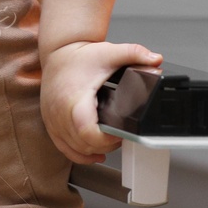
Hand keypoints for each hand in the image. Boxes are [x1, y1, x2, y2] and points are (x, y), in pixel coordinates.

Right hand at [40, 40, 162, 164]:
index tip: (120, 132)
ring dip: (94, 150)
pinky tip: (94, 154)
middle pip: (83, 143)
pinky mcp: (51, 125)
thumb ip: (135, 53)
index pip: (87, 130)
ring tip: (111, 140)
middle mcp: (61, 113)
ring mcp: (54, 121)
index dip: (106, 138)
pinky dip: (81, 155)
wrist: (59, 53)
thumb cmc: (80, 56)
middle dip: (106, 144)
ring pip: (75, 150)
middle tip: (120, 134)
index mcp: (75, 98)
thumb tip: (156, 60)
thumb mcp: (110, 52)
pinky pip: (65, 149)